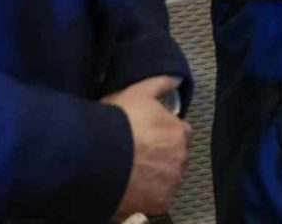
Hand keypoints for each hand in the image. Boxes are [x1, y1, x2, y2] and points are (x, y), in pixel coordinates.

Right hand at [102, 75, 190, 217]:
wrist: (99, 156)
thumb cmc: (119, 121)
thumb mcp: (139, 92)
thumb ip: (161, 83)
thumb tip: (178, 79)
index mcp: (180, 132)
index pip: (178, 133)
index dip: (162, 134)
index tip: (145, 135)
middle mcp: (181, 159)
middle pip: (173, 158)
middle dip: (160, 156)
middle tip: (136, 154)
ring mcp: (171, 183)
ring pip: (166, 179)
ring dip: (154, 176)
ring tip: (130, 171)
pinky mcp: (159, 203)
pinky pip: (156, 199)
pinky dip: (146, 195)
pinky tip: (129, 187)